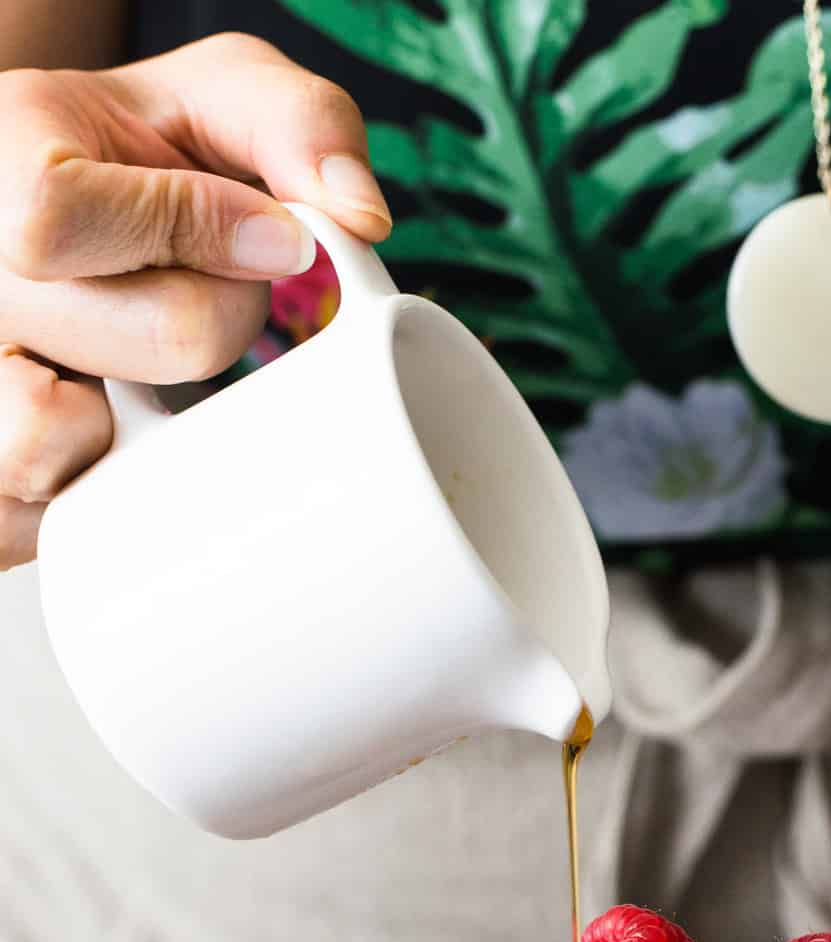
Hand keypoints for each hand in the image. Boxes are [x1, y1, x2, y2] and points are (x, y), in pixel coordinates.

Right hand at [0, 34, 390, 570]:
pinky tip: (119, 445)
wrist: (91, 193)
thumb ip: (301, 124)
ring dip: (142, 429)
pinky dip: (97, 502)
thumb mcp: (230, 94)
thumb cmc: (156, 153)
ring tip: (144, 371)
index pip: (55, 218)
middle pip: (114, 343)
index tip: (270, 238)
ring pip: (47, 448)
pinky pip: (24, 520)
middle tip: (217, 295)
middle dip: (212, 327)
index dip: (190, 235)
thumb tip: (356, 218)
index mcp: (2, 155)